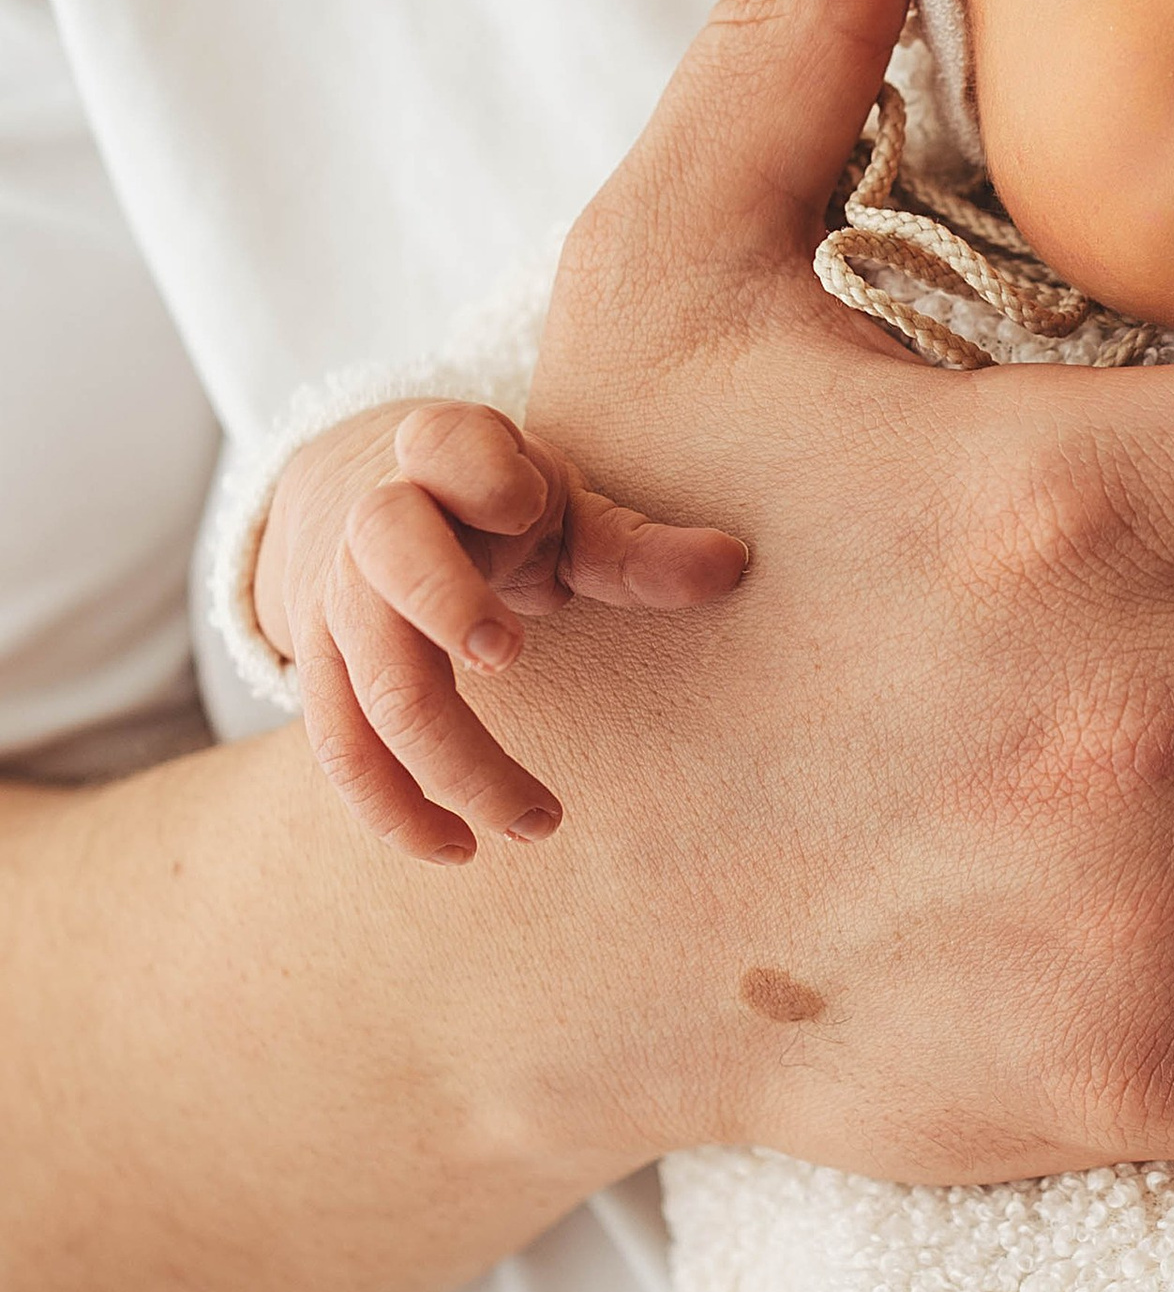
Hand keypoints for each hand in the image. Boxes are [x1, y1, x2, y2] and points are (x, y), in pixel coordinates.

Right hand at [253, 402, 748, 861]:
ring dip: (447, 760)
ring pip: (371, 683)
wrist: (364, 501)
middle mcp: (373, 523)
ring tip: (535, 823)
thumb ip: (637, 546)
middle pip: (389, 559)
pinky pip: (340, 747)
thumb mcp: (564, 506)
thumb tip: (733, 565)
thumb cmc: (496, 505)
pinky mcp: (321, 669)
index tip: (524, 506)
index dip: (477, 472)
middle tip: (511, 657)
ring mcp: (338, 601)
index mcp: (441, 455)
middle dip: (444, 605)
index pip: (442, 443)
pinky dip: (391, 807)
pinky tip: (455, 847)